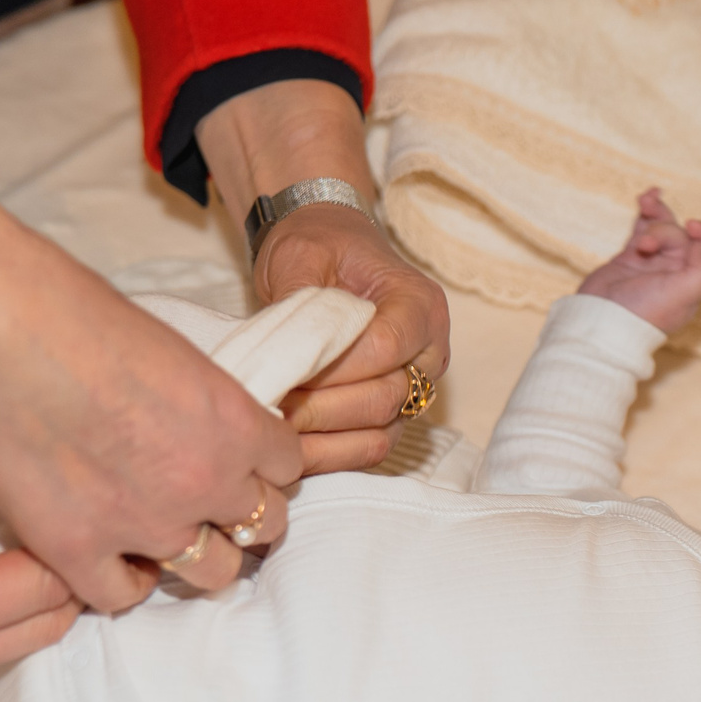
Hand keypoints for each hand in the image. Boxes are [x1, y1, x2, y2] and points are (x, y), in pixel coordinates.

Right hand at [0, 267, 301, 610]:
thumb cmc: (71, 313)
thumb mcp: (170, 348)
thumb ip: (198, 400)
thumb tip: (194, 419)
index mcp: (234, 424)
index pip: (287, 465)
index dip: (264, 464)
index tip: (243, 461)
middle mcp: (204, 482)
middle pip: (263, 524)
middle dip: (241, 514)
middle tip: (212, 504)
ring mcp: (146, 525)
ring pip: (212, 572)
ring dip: (198, 555)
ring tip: (171, 538)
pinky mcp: (78, 551)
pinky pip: (122, 596)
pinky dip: (122, 581)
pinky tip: (113, 561)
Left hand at [255, 202, 451, 475]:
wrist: (326, 254)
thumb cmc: (318, 247)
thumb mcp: (300, 252)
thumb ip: (299, 295)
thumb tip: (288, 351)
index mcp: (420, 304)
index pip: (386, 347)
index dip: (335, 367)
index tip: (286, 369)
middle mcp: (429, 351)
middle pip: (387, 397)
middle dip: (323, 406)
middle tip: (271, 402)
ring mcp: (415, 388)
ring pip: (381, 431)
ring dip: (324, 435)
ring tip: (274, 424)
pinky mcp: (393, 415)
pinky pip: (370, 449)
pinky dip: (330, 453)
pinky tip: (289, 444)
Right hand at [577, 189, 700, 334]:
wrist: (602, 319)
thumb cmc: (644, 312)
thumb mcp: (685, 295)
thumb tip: (699, 246)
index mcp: (692, 284)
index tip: (692, 225)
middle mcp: (675, 272)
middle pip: (681, 236)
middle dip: (664, 231)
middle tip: (645, 246)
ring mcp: (653, 262)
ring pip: (662, 227)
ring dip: (656, 212)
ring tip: (645, 202)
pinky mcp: (631, 256)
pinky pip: (643, 227)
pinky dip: (646, 211)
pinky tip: (647, 196)